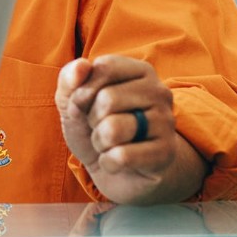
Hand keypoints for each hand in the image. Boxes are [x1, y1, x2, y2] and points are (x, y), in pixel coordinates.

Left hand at [54, 55, 205, 205]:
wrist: (120, 172)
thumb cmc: (96, 127)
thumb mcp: (73, 101)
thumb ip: (70, 79)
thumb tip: (81, 65)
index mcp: (140, 71)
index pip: (103, 67)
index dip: (82, 91)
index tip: (85, 104)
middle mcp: (159, 91)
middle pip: (107, 99)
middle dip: (92, 120)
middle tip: (102, 128)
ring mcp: (166, 122)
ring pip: (113, 129)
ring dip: (99, 142)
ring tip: (110, 144)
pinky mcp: (166, 152)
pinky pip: (122, 156)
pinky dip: (108, 162)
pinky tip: (118, 162)